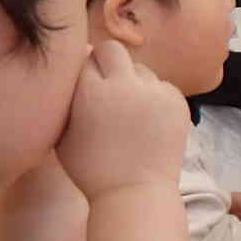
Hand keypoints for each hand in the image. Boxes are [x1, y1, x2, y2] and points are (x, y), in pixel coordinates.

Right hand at [57, 40, 188, 198]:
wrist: (135, 191)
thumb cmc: (90, 167)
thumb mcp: (62, 132)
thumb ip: (66, 96)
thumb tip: (79, 57)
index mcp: (92, 92)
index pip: (85, 57)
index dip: (84, 70)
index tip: (85, 84)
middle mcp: (125, 85)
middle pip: (113, 50)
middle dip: (106, 62)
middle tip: (105, 85)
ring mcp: (155, 92)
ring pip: (140, 69)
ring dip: (132, 81)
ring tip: (129, 110)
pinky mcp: (177, 101)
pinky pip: (161, 85)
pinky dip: (154, 96)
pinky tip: (148, 119)